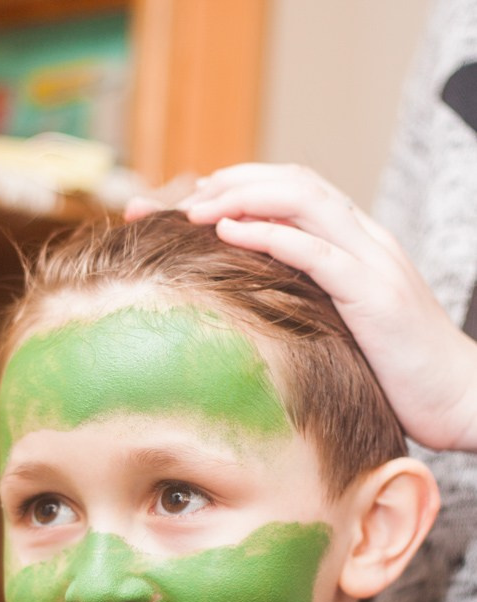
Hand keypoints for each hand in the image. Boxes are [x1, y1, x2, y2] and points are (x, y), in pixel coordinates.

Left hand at [131, 163, 476, 451]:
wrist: (463, 399)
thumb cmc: (401, 374)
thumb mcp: (346, 328)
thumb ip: (310, 304)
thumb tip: (253, 309)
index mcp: (356, 245)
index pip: (292, 193)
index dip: (239, 188)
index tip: (188, 204)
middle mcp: (365, 240)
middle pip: (292, 181)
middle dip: (229, 182)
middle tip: (175, 199)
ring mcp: (372, 262)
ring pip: (303, 200)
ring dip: (241, 198)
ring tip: (192, 210)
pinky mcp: (374, 294)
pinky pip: (317, 251)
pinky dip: (269, 235)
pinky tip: (228, 233)